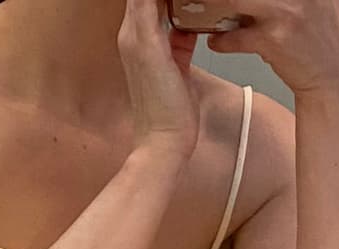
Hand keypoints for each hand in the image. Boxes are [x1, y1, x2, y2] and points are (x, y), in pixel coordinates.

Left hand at [118, 0, 203, 162]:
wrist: (168, 143)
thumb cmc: (159, 105)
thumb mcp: (150, 49)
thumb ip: (146, 11)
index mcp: (133, 30)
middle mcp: (141, 36)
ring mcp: (159, 49)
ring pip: (170, 9)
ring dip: (181, 0)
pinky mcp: (176, 61)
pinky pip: (183, 30)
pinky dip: (192, 19)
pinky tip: (205, 14)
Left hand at [204, 0, 338, 96]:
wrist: (334, 79)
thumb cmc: (322, 41)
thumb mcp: (316, 0)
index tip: (232, 0)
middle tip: (210, 1)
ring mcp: (284, 12)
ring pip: (235, 0)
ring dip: (216, 6)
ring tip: (207, 10)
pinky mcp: (274, 39)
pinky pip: (237, 36)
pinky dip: (223, 41)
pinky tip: (217, 41)